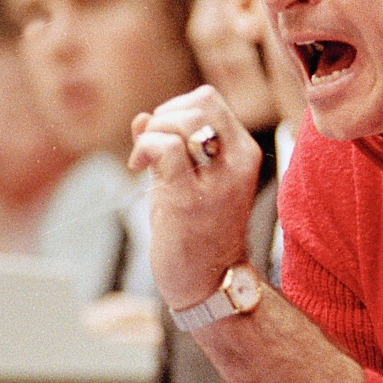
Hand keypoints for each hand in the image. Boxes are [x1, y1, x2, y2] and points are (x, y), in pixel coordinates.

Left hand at [127, 84, 261, 308]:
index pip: (209, 99)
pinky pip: (165, 149)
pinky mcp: (191, 199)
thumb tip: (142, 118)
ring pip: (182, 120)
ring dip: (153, 134)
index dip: (177, 108)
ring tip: (144, 162)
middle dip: (164, 117)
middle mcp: (237, 163)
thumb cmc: (198, 233)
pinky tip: (138, 170)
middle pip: (198, 102)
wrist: (209, 282)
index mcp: (244, 153)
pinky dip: (144, 149)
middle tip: (151, 150)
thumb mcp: (189, 180)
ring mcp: (217, 182)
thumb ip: (170, 146)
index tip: (163, 136)